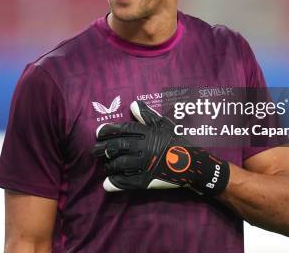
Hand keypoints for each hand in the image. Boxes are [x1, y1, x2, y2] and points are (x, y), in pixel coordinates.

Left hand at [92, 101, 229, 195]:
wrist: (194, 165)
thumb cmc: (178, 142)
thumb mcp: (165, 125)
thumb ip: (147, 115)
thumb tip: (132, 104)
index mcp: (148, 133)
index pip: (123, 130)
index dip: (108, 131)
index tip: (98, 132)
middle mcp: (145, 148)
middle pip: (117, 146)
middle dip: (103, 148)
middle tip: (94, 150)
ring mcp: (146, 165)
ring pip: (120, 164)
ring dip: (108, 165)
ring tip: (104, 165)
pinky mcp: (147, 180)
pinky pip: (127, 182)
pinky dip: (116, 183)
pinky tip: (107, 183)